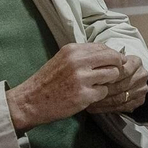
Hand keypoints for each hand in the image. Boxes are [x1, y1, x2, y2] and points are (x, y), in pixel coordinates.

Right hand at [6, 42, 124, 129]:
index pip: (103, 47)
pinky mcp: (84, 95)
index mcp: (73, 50)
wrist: (31, 101)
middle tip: (112, 74)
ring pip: (112, 75)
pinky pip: (104, 92)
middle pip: (113, 58)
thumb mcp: (63, 59)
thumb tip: (108, 54)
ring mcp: (82, 78)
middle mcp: (78, 61)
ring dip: (108, 81)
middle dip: (116, 66)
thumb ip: (83, 55)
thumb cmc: (48, 81)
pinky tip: (88, 96)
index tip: (114, 61)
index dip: (112, 55)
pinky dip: (99, 95)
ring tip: (96, 85)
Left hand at [87, 52, 147, 114]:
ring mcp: (142, 89)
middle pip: (120, 86)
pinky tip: (95, 109)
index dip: (106, 78)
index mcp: (135, 62)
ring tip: (89, 102)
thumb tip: (91, 72)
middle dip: (103, 91)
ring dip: (103, 102)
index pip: (121, 72)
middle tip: (88, 95)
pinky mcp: (140, 100)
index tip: (92, 82)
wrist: (129, 76)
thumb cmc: (115, 67)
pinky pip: (122, 107)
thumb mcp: (111, 61)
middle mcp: (141, 75)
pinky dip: (107, 109)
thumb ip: (105, 65)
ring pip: (120, 98)